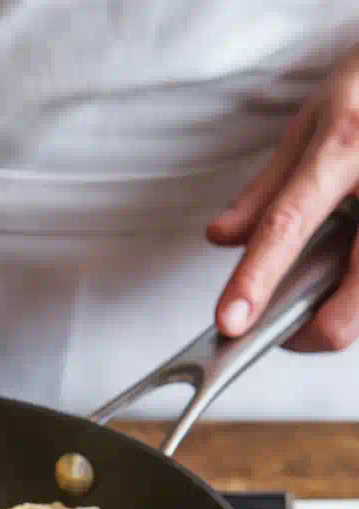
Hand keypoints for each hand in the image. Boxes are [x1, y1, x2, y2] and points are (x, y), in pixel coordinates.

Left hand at [208, 45, 358, 352]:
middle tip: (289, 329)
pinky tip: (353, 267)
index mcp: (345, 144)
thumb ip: (267, 188)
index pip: (288, 224)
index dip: (256, 279)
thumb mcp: (315, 118)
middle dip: (314, 331)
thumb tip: (222, 238)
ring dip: (348, 310)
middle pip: (354, 292)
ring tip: (332, 283)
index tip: (231, 323)